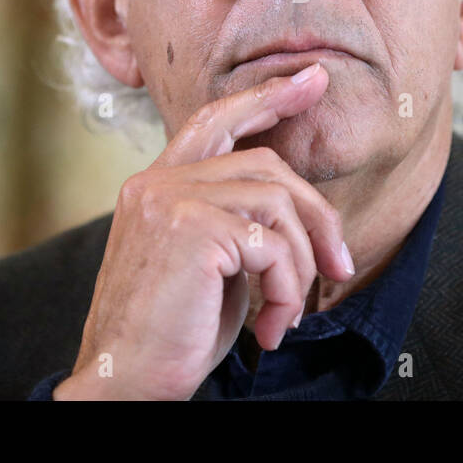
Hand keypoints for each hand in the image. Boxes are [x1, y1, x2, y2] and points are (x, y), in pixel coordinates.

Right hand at [52, 62, 354, 399]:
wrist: (122, 382)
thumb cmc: (168, 336)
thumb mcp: (210, 268)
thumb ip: (238, 227)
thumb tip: (300, 216)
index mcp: (155, 186)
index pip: (214, 120)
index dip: (265, 97)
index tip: (310, 80)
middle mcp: (157, 183)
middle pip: (265, 163)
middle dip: (316, 212)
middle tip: (341, 263)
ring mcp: (169, 200)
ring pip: (277, 203)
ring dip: (300, 266)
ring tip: (288, 314)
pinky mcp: (190, 228)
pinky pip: (272, 246)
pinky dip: (288, 289)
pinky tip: (272, 326)